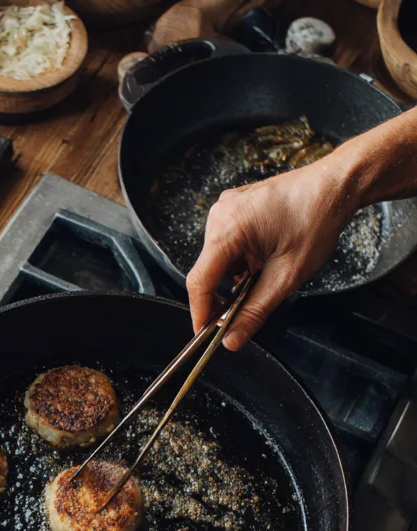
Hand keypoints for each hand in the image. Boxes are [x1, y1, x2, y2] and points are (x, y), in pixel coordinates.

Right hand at [186, 158, 353, 350]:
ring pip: (217, 259)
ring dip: (234, 276)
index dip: (199, 312)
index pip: (199, 281)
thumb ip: (255, 311)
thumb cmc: (317, 220)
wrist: (337, 184)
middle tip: (243, 310)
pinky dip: (239, 259)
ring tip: (264, 274)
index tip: (204, 334)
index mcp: (227, 229)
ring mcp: (225, 208)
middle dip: (223, 294)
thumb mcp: (287, 276)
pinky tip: (261, 259)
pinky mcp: (234, 207)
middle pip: (207, 271)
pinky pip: (226, 244)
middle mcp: (219, 215)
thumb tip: (231, 340)